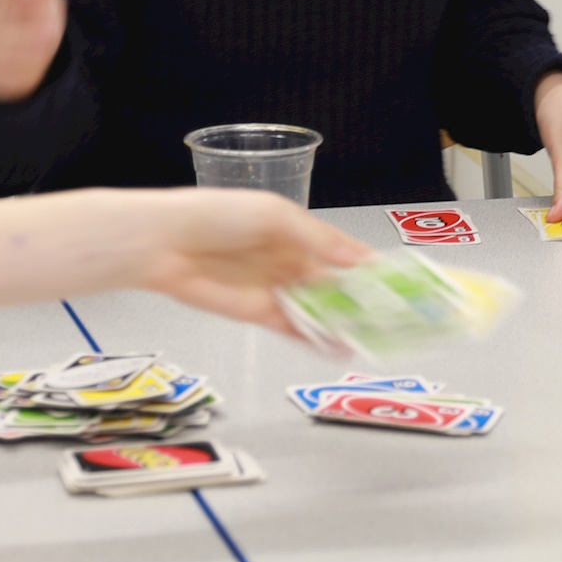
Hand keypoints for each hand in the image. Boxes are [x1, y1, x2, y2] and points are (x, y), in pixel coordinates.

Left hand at [112, 188, 372, 335]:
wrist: (165, 242)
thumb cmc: (216, 215)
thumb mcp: (276, 216)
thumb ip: (319, 240)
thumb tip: (360, 259)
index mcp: (295, 231)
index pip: (341, 252)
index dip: (367, 267)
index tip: (396, 282)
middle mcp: (288, 261)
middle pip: (333, 285)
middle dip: (361, 300)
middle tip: (393, 317)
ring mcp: (274, 289)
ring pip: (318, 310)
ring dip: (343, 323)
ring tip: (373, 338)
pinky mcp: (259, 314)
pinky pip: (295, 328)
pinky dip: (317, 338)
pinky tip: (339, 346)